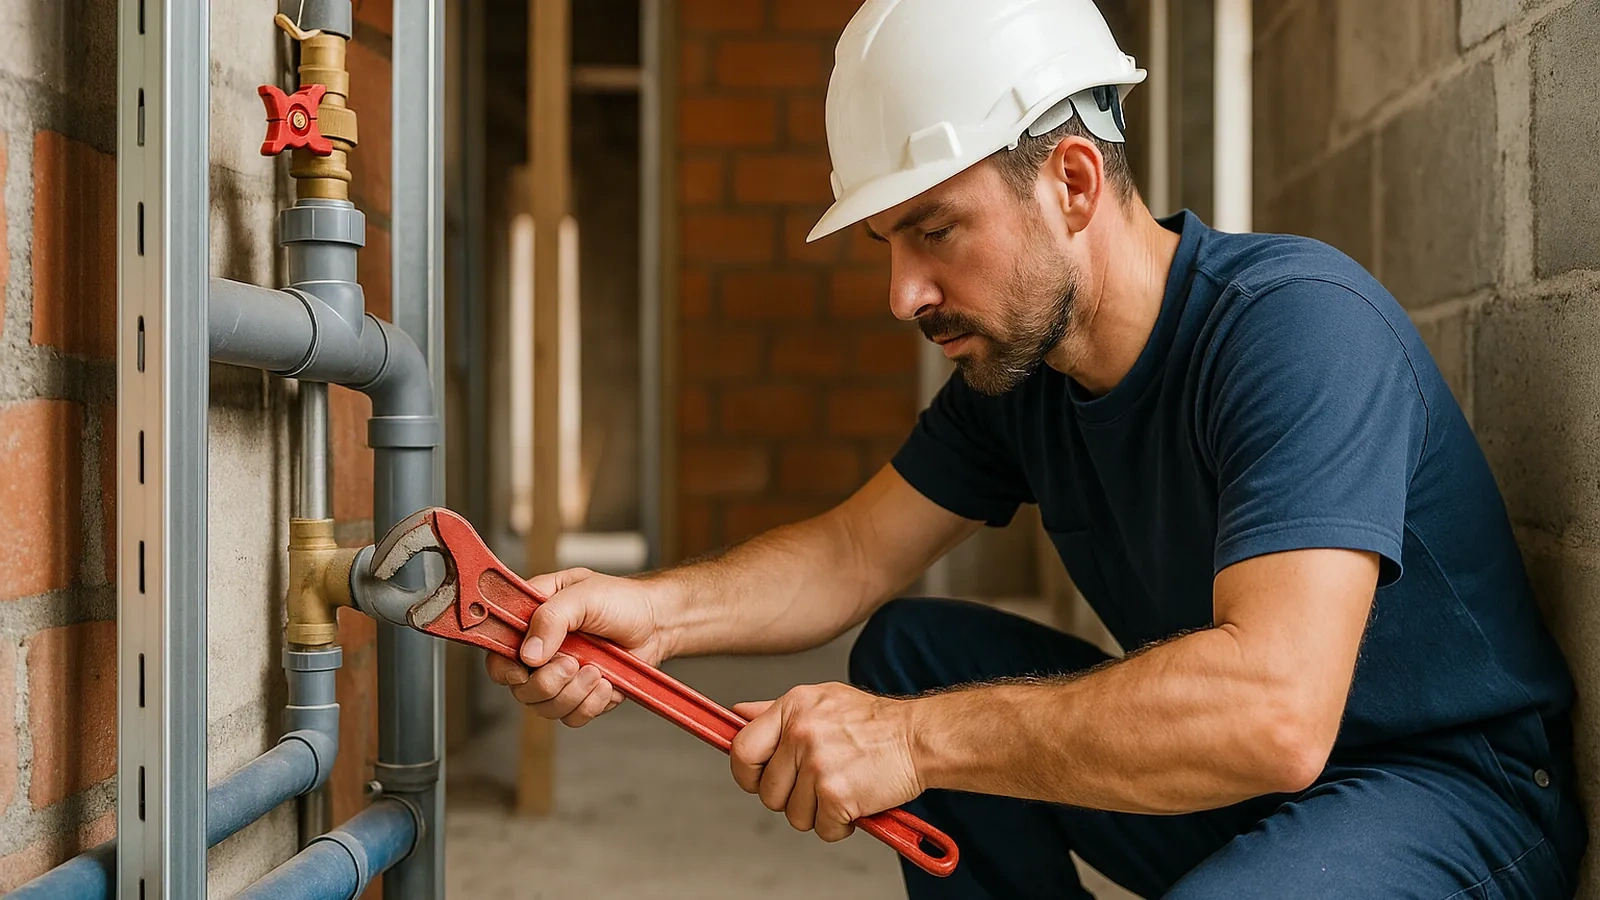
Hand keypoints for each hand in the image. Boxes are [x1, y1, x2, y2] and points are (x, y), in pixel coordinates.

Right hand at [483, 567, 671, 726]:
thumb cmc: (621, 600)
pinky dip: (590, 704)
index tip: (525, 667)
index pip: (497, 651)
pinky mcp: (581, 695)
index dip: (504, 666)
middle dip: (548, 682)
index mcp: (530, 620)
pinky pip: (572, 716)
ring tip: (597, 670)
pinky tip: (606, 683)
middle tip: (573, 664)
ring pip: (545, 707)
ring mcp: (560, 675)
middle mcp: (541, 651)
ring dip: (573, 693)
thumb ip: (551, 618)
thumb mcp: (583, 595)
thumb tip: (529, 654)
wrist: (657, 622)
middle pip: (520, 688)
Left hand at [729, 683, 923, 841]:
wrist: (919, 738)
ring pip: (793, 814)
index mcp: (792, 708)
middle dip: (790, 798)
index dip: (746, 772)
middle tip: (817, 786)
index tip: (757, 779)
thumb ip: (775, 711)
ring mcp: (817, 764)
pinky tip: (856, 803)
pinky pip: (822, 828)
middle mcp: (800, 733)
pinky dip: (840, 824)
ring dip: (818, 812)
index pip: (741, 748)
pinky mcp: (836, 794)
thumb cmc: (875, 723)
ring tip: (842, 790)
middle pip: (767, 791)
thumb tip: (737, 715)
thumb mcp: (821, 700)